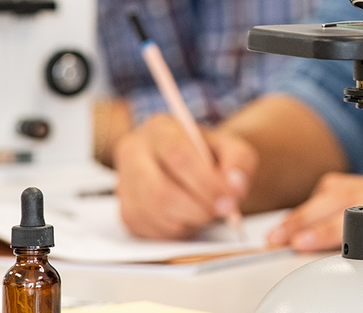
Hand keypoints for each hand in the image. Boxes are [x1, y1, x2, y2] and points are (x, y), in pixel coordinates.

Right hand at [115, 116, 256, 240]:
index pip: (177, 156)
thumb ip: (239, 161)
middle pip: (159, 190)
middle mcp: (133, 153)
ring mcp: (124, 185)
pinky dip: (177, 231)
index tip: (230, 199)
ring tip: (206, 211)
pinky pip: (150, 232)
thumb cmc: (207, 154)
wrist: (191, 166)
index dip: (206, 182)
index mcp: (159, 129)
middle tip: (223, 212)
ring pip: (155, 214)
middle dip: (198, 208)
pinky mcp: (126, 212)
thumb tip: (235, 187)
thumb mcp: (230, 146)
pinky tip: (189, 218)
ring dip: (189, 220)